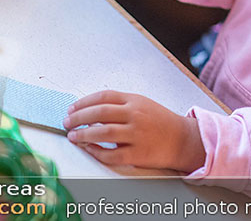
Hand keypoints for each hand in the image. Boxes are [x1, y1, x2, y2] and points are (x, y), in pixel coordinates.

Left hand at [64, 90, 205, 171]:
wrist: (182, 139)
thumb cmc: (160, 122)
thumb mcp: (142, 105)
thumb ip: (120, 105)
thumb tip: (90, 110)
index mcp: (135, 100)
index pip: (103, 96)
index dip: (84, 102)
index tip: (71, 109)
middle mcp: (135, 115)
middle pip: (100, 113)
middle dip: (78, 118)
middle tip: (67, 123)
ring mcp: (137, 134)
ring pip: (103, 133)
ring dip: (83, 134)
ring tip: (73, 136)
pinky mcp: (138, 153)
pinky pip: (111, 154)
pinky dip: (96, 152)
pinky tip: (89, 149)